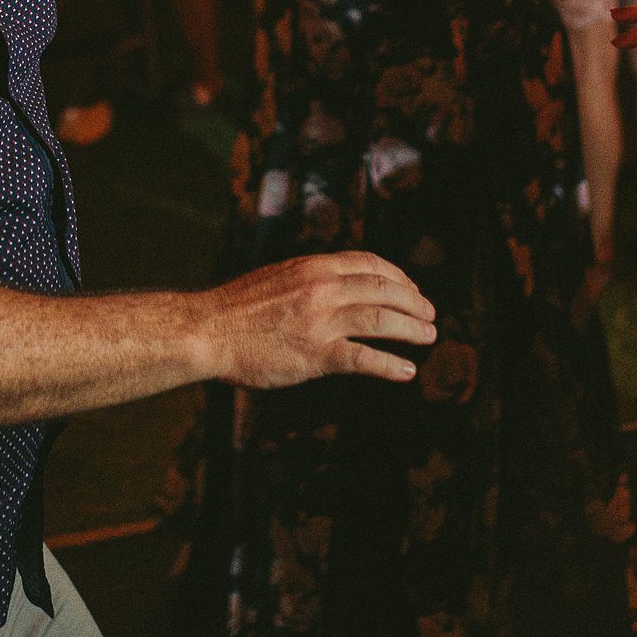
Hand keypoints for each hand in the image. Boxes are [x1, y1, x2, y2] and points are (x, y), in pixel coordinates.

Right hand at [204, 251, 436, 387]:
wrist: (206, 330)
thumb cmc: (237, 309)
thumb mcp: (279, 277)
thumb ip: (310, 279)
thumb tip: (339, 285)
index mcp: (313, 267)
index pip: (370, 264)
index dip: (398, 277)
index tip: (410, 290)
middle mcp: (322, 288)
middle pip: (384, 289)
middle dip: (413, 302)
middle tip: (429, 316)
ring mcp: (320, 321)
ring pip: (381, 319)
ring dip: (411, 328)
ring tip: (428, 337)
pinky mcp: (315, 354)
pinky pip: (364, 358)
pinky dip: (390, 365)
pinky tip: (406, 371)